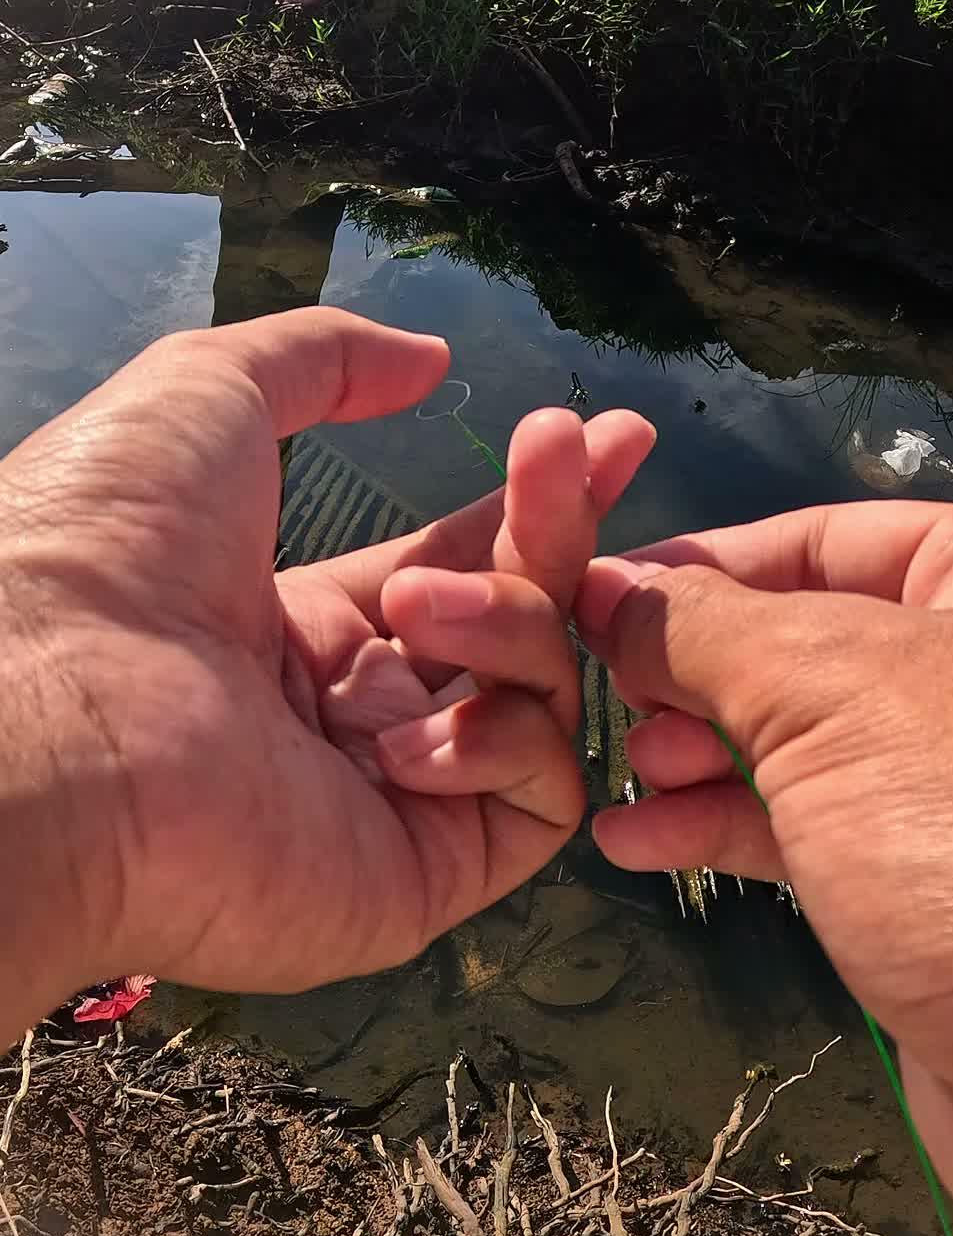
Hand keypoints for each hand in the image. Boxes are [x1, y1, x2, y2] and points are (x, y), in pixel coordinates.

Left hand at [0, 309, 652, 1041]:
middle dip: (561, 528)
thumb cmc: (107, 541)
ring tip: (417, 606)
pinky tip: (405, 726)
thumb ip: (327, 358)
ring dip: (505, 622)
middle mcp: (357, 716)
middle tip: (586, 449)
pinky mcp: (418, 877)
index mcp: (305, 627)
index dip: (537, 503)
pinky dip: (501, 742)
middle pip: (517, 619)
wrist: (56, 699)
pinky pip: (535, 798)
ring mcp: (392, 800)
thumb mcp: (211, 390)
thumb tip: (430, 358)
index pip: (462, 564)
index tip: (613, 437)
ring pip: (539, 697)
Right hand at [576, 502, 952, 1235]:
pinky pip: (801, 828)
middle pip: (801, 638)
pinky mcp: (920, 885)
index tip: (590, 594)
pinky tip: (636, 841)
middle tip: (603, 695)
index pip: (822, 539)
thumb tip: (606, 587)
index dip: (702, 564)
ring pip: (793, 740)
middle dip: (693, 668)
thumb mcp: (832, 688)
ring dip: (693, 753)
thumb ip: (704, 627)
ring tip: (626, 775)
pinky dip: (716, 826)